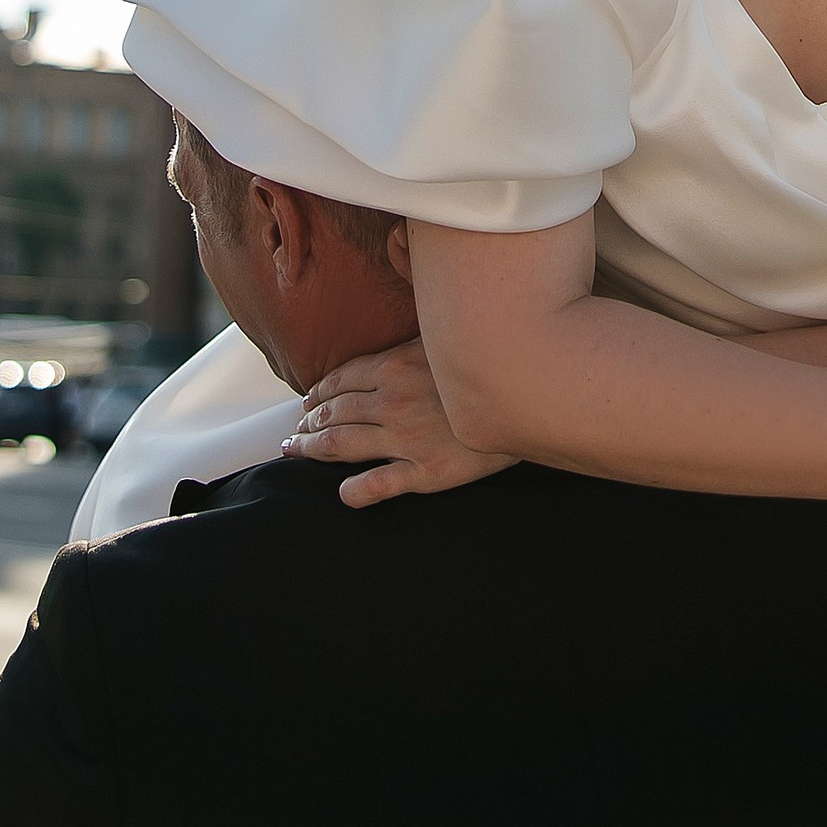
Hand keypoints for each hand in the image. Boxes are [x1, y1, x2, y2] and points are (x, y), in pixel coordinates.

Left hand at [283, 339, 519, 509]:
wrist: (529, 398)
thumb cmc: (487, 366)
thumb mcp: (445, 340)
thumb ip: (413, 339)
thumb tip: (392, 334)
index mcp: (395, 367)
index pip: (341, 381)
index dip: (319, 393)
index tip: (307, 403)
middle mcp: (393, 403)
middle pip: (335, 414)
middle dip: (310, 423)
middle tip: (297, 432)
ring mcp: (406, 440)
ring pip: (343, 446)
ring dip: (314, 450)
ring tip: (298, 453)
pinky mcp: (425, 473)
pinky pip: (378, 485)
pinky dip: (355, 491)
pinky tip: (344, 493)